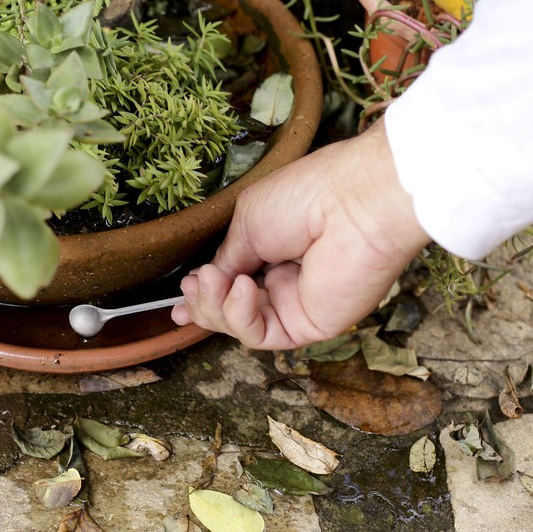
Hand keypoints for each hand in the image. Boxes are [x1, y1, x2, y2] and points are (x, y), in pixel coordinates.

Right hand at [171, 119, 429, 348]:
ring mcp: (298, 304)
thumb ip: (228, 257)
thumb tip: (210, 279)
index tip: (182, 293)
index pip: (233, 282)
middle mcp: (286, 281)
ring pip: (242, 326)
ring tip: (211, 280)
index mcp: (274, 250)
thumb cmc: (305, 197)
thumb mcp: (248, 222)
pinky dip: (241, 317)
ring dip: (216, 307)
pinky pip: (263, 335)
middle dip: (205, 302)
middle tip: (191, 287)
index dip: (205, 292)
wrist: (350, 203)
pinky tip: (241, 289)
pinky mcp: (310, 326)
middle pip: (232, 309)